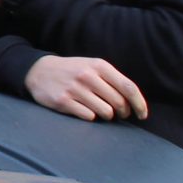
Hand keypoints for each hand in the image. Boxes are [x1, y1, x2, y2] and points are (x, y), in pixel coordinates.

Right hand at [25, 55, 149, 122]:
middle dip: (123, 112)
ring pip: (105, 112)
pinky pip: (88, 117)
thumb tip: (132, 101)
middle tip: (119, 114)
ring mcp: (75, 89)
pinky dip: (90, 116)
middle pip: (119, 102)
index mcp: (99, 66)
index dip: (139, 103)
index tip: (143, 114)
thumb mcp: (92, 66)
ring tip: (101, 111)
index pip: (128, 87)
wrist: (39, 71)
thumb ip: (112, 79)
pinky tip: (84, 110)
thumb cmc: (72, 70)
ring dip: (107, 115)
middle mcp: (88, 76)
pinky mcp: (63, 101)